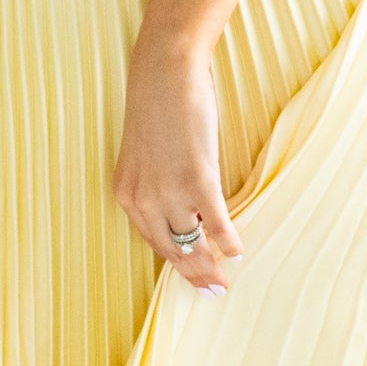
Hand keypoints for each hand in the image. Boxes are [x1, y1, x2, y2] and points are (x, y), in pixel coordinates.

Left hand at [113, 40, 244, 294]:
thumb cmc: (158, 107)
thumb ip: (157, 183)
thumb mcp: (146, 154)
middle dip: (193, 275)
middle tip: (212, 292)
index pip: (152, 241)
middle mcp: (143, 200)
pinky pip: (216, 223)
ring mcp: (170, 192)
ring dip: (210, 266)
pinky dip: (228, 241)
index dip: (174, 262)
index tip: (190, 276)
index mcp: (128, 195)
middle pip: (171, 250)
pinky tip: (238, 251)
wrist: (165, 73)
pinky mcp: (197, 179)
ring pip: (192, 243)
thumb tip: (184, 207)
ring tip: (224, 281)